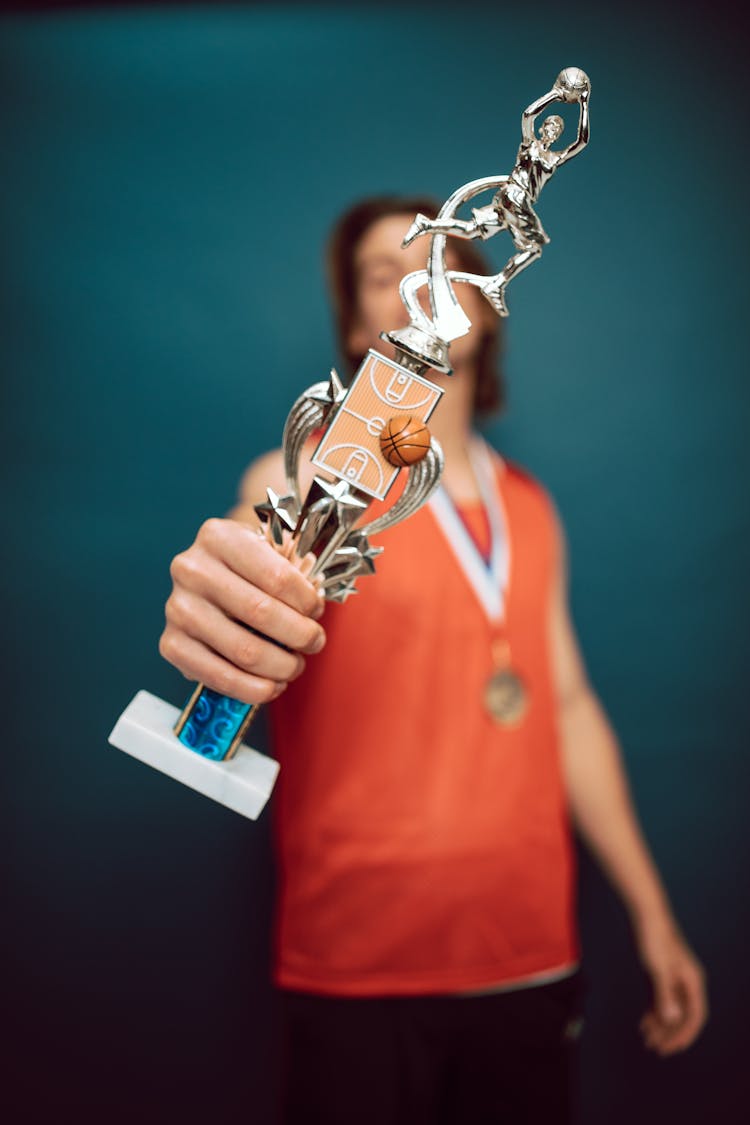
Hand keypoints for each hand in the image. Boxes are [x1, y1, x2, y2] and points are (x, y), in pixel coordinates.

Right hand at [160, 518, 325, 704]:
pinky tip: (272, 685)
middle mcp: (191, 569)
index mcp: (218, 537)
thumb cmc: (247, 567)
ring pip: (244, 650)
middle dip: (300, 635)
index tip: (317, 611)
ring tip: (295, 666)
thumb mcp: (268, 551)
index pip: (276, 576)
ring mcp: (177, 608)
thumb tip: (313, 609)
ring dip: (281, 666)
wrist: (207, 577)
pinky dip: (253, 688)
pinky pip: (219, 677)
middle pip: (261, 613)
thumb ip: (293, 571)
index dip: (306, 601)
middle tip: (314, 643)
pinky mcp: (171, 644)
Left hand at [635, 913, 707, 1054]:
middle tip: (654, 1048)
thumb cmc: (654, 937)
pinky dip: (653, 1011)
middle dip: (670, 1034)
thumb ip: (665, 994)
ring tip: (647, 1039)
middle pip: (682, 1015)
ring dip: (660, 1025)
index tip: (671, 1049)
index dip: (685, 1035)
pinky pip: (660, 998)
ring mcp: (673, 977)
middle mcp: (686, 981)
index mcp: (693, 981)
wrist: (645, 912)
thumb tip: (672, 1020)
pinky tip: (644, 1022)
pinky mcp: (660, 972)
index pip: (695, 1016)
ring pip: (671, 1008)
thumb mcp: (659, 968)